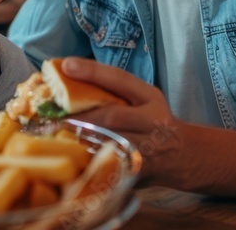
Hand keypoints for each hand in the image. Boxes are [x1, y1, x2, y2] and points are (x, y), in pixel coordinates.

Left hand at [60, 57, 187, 187]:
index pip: (121, 79)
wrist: (182, 154)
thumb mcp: (143, 100)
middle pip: (111, 116)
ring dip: (80, 138)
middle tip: (53, 112)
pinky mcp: (139, 171)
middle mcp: (152, 121)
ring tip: (56, 132)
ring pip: (109, 142)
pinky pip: (110, 165)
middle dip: (80, 114)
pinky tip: (72, 155)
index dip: (93, 72)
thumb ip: (116, 91)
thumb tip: (71, 74)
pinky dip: (89, 159)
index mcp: (150, 98)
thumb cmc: (151, 120)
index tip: (67, 65)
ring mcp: (147, 148)